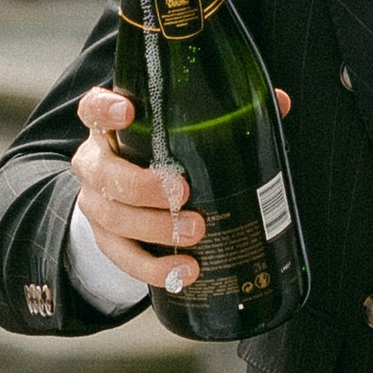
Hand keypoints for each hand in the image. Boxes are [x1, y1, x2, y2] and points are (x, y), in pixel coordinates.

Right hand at [71, 80, 289, 294]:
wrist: (133, 198)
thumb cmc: (162, 156)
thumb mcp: (184, 132)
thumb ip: (228, 115)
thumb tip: (278, 102)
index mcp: (112, 128)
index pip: (93, 108)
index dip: (104, 109)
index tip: (128, 112)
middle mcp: (97, 163)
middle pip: (104, 171)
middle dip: (142, 184)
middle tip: (182, 191)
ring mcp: (97, 203)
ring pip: (113, 216)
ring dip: (155, 227)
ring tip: (194, 231)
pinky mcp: (107, 240)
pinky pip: (123, 257)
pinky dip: (153, 268)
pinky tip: (184, 270)